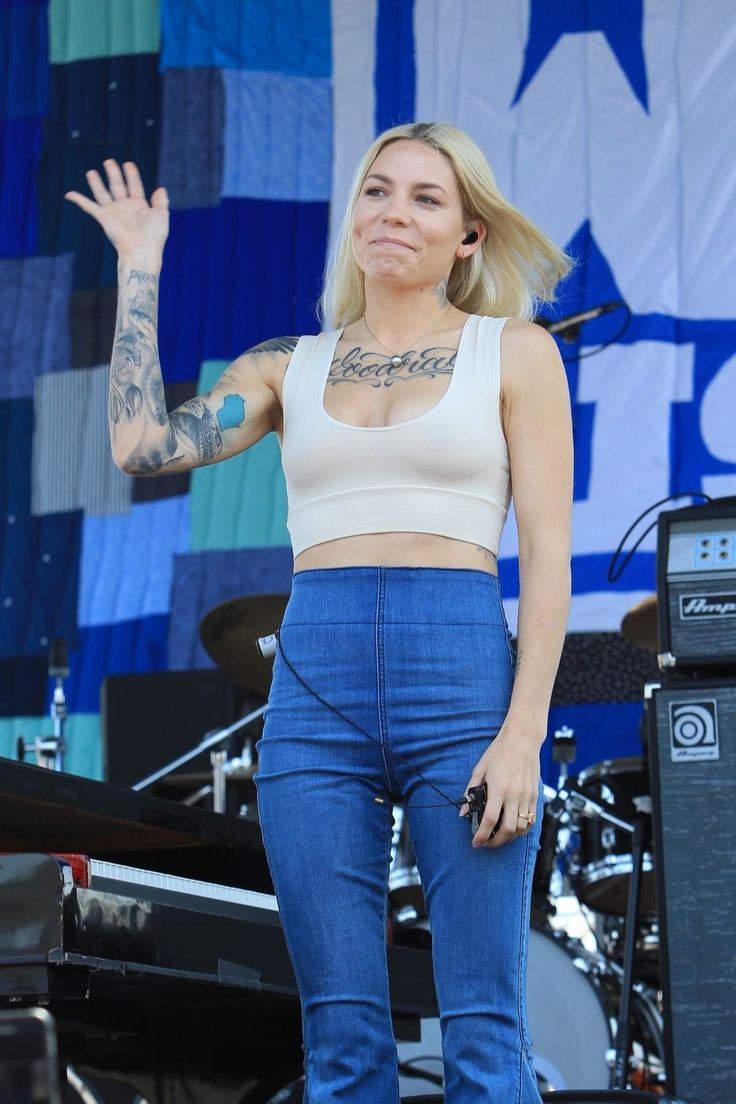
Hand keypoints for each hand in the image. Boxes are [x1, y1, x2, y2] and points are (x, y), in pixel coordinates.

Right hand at [64, 159, 168, 259]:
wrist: (142, 249)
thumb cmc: (154, 236)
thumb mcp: (161, 215)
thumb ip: (161, 201)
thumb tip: (161, 188)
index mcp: (139, 207)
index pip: (135, 186)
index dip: (132, 175)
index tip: (128, 164)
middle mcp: (125, 208)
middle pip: (118, 186)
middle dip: (113, 174)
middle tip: (109, 161)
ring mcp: (113, 213)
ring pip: (102, 193)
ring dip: (96, 183)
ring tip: (91, 172)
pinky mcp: (103, 218)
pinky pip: (88, 206)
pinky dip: (78, 200)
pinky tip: (69, 194)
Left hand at [460, 721, 541, 848]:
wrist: (522, 740)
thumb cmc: (499, 752)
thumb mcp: (480, 769)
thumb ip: (470, 790)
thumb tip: (463, 810)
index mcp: (499, 788)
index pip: (490, 820)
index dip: (482, 835)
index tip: (476, 842)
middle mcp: (514, 795)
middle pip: (507, 829)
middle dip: (496, 842)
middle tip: (486, 843)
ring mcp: (527, 796)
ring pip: (521, 828)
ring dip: (509, 837)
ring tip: (499, 836)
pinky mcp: (535, 795)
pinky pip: (531, 819)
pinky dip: (522, 829)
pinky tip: (513, 828)